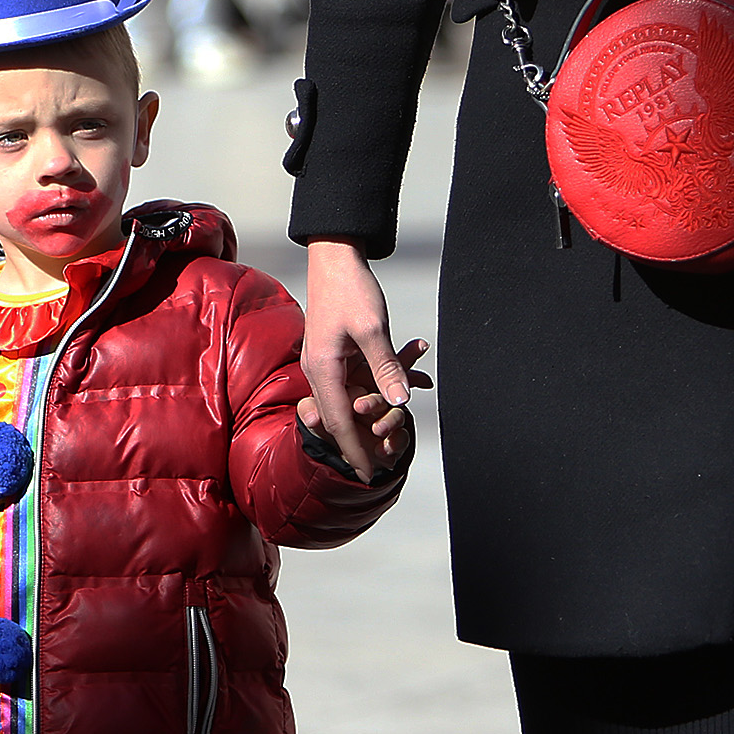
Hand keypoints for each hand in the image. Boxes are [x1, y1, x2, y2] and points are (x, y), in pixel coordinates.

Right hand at [301, 240, 411, 482]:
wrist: (336, 258)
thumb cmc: (351, 288)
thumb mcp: (374, 328)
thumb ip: (386, 367)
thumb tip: (400, 403)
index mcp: (322, 369)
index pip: (338, 421)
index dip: (354, 450)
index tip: (368, 474)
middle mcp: (320, 371)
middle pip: (342, 417)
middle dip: (365, 439)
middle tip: (386, 463)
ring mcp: (327, 363)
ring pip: (354, 398)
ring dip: (379, 411)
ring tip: (402, 431)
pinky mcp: (337, 355)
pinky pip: (360, 379)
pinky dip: (382, 385)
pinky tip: (413, 382)